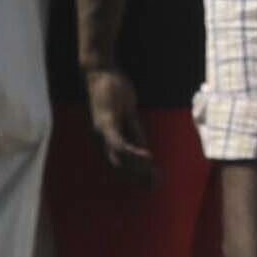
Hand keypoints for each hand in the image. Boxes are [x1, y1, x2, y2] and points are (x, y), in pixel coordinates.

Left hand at [85, 68, 154, 182]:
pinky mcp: (106, 122)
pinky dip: (133, 154)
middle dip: (137, 179)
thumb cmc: (113, 90)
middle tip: (156, 186)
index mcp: (105, 138)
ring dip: (137, 170)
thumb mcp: (128, 114)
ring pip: (118, 159)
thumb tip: (144, 150)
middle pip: (118, 167)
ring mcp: (102, 132)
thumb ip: (135, 131)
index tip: (154, 182)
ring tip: (154, 175)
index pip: (120, 164)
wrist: (100, 70)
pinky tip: (147, 158)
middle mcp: (100, 139)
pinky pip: (119, 144)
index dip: (136, 176)